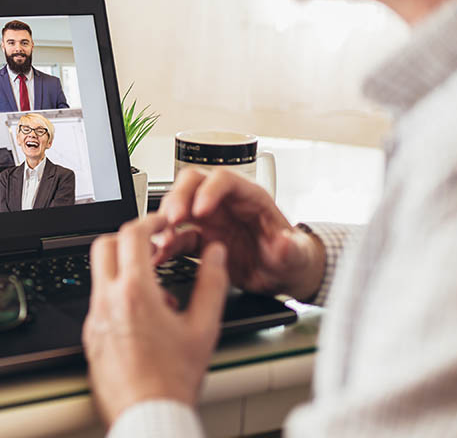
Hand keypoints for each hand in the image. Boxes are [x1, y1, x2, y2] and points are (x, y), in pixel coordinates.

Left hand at [83, 213, 229, 425]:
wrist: (148, 414)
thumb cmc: (174, 379)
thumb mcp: (204, 327)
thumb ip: (212, 283)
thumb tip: (215, 254)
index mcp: (135, 293)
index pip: (132, 234)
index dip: (149, 219)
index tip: (161, 222)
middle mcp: (107, 301)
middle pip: (104, 246)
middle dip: (127, 239)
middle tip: (150, 245)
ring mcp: (94, 319)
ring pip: (99, 275)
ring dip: (122, 270)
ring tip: (154, 290)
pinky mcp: (90, 336)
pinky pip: (98, 302)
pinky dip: (117, 296)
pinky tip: (142, 317)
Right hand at [152, 168, 324, 301]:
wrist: (283, 277)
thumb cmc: (291, 257)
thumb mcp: (297, 255)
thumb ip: (291, 249)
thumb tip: (284, 243)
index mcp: (250, 197)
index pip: (224, 179)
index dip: (209, 190)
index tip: (200, 211)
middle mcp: (225, 203)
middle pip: (193, 183)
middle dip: (178, 197)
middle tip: (172, 220)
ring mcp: (210, 221)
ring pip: (179, 206)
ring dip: (166, 220)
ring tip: (162, 240)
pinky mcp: (200, 240)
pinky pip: (177, 236)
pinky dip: (165, 244)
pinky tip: (159, 254)